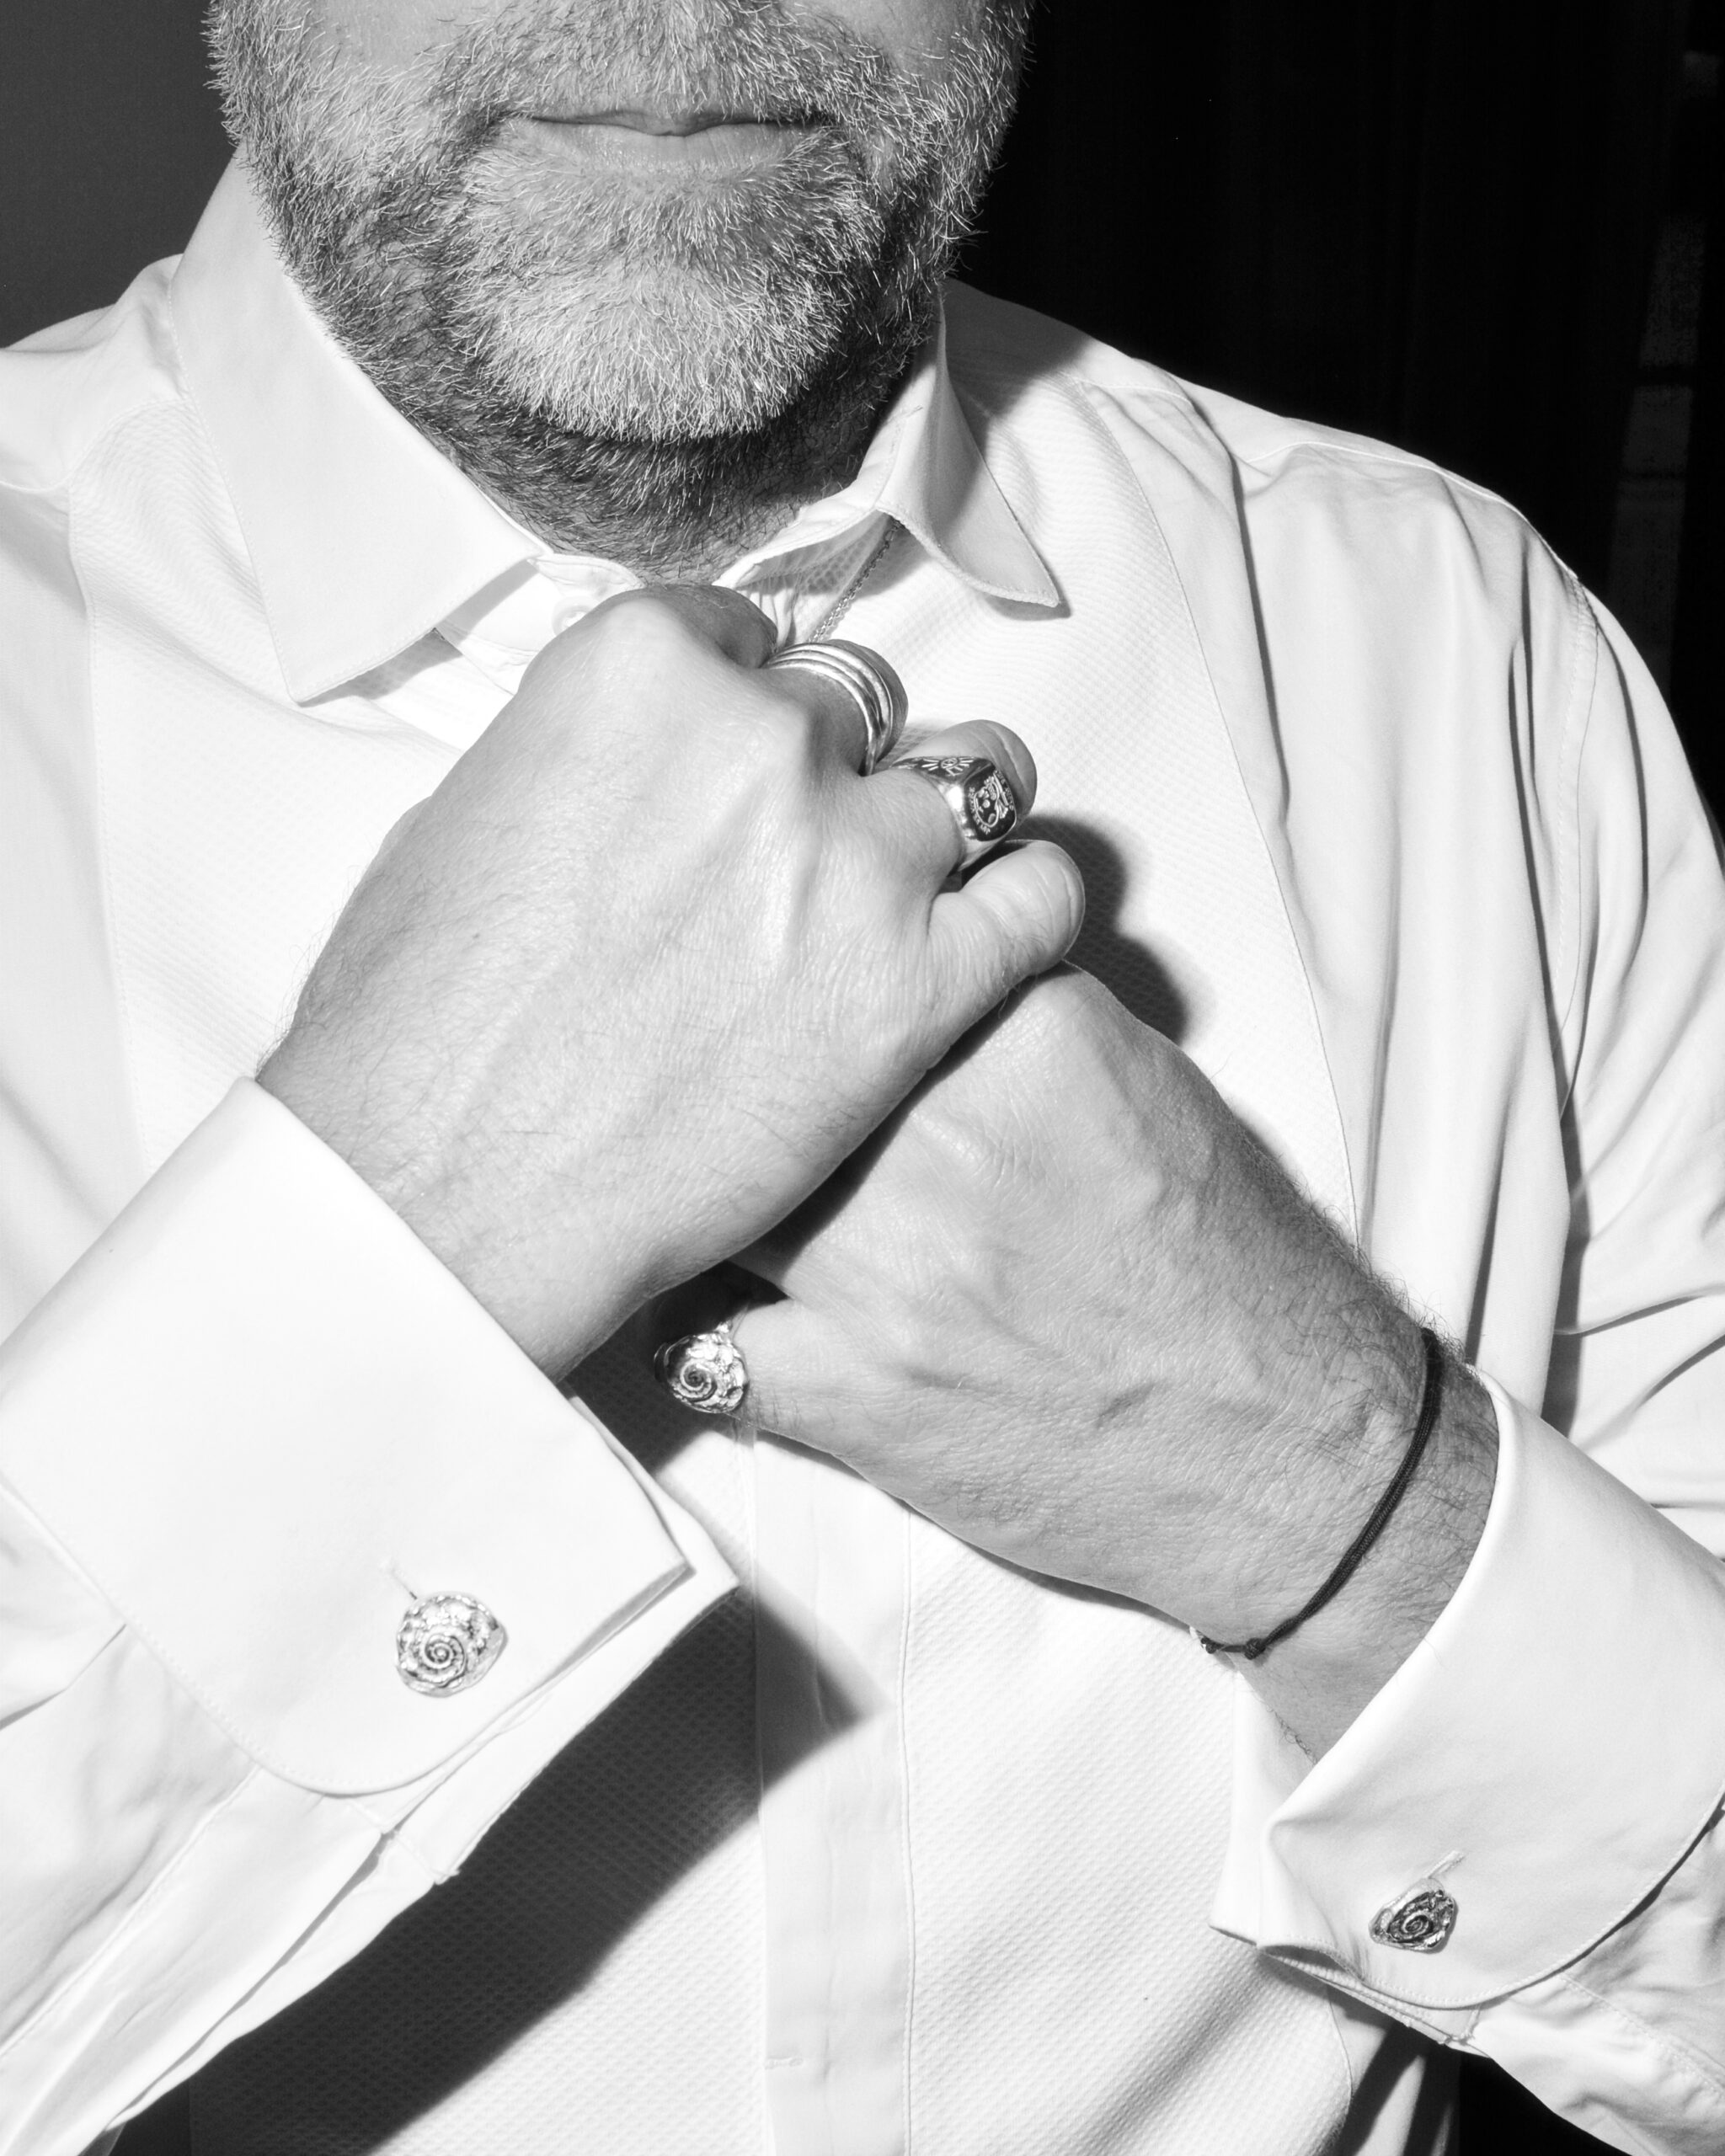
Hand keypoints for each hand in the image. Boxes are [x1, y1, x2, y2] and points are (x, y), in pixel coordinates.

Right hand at [259, 588, 1082, 1373]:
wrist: (445, 1193)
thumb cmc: (413, 1034)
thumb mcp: (457, 829)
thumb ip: (573, 766)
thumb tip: (616, 775)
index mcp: (638, 670)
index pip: (743, 639)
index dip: (739, 713)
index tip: (727, 776)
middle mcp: (763, 738)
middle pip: (850, 711)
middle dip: (821, 779)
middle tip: (786, 867)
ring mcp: (856, 859)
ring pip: (966, 784)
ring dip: (933, 834)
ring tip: (899, 899)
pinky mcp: (922, 985)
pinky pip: (1039, 898)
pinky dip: (1026, 907)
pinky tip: (988, 943)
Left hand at [680, 967, 1495, 1749]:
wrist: (1287, 1443)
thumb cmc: (1233, 1262)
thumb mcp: (1148, 1083)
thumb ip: (1017, 1023)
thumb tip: (924, 988)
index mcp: (1019, 1043)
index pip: (860, 966)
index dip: (816, 984)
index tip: (797, 1001)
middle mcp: (936, 1142)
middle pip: (766, 1075)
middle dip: (738, 1087)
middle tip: (718, 1096)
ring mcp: (883, 1273)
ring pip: (712, 1198)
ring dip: (703, 1204)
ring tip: (698, 1207)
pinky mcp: (857, 1393)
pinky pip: (696, 1344)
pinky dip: (692, 1332)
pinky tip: (715, 1321)